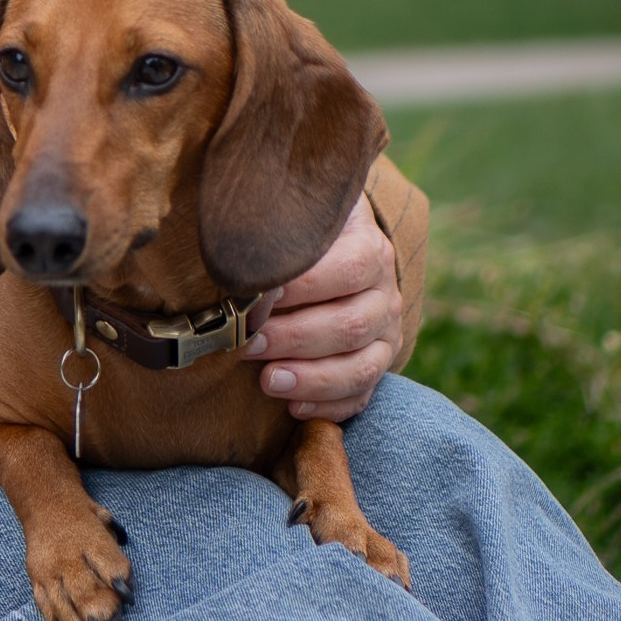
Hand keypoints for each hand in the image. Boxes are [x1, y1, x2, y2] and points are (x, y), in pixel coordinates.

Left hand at [239, 194, 401, 421]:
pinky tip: (293, 408)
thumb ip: (276, 217)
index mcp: (369, 248)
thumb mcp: (297, 212)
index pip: (347, 268)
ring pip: (362, 367)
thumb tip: (234, 229)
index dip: (303, 286)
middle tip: (248, 344)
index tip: (256, 295)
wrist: (336, 246)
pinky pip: (361, 395)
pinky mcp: (375, 365)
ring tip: (268, 382)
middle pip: (350, 324)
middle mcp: (385, 293)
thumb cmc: (303, 230)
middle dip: (294, 338)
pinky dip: (328, 406)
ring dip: (312, 379)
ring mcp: (385, 333)